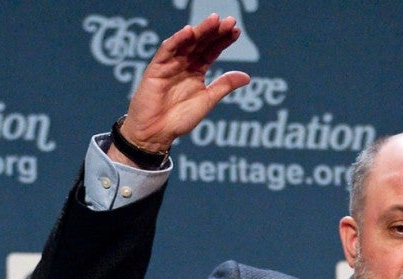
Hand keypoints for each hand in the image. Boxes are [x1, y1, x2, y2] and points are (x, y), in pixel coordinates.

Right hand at [109, 14, 250, 162]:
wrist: (156, 133)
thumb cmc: (179, 119)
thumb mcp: (207, 100)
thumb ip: (224, 86)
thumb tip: (247, 76)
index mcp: (196, 71)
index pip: (212, 50)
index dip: (223, 40)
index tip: (236, 31)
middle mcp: (183, 64)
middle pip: (201, 43)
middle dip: (215, 31)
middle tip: (229, 21)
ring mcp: (169, 65)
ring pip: (186, 43)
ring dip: (199, 31)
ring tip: (214, 21)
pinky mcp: (155, 69)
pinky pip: (166, 51)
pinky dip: (177, 41)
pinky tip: (189, 32)